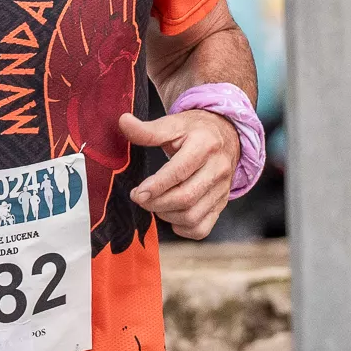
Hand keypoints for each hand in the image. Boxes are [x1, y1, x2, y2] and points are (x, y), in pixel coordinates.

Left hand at [121, 109, 238, 238]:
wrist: (227, 135)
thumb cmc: (196, 131)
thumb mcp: (173, 124)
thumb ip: (148, 129)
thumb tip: (123, 122)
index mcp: (205, 145)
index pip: (179, 171)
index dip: (156, 186)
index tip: (137, 193)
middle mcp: (218, 169)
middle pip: (186, 197)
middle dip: (156, 203)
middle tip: (140, 197)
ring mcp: (222, 189)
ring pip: (193, 216)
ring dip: (167, 216)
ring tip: (155, 203)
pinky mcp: (222, 203)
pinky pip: (202, 228)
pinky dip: (183, 229)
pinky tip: (171, 215)